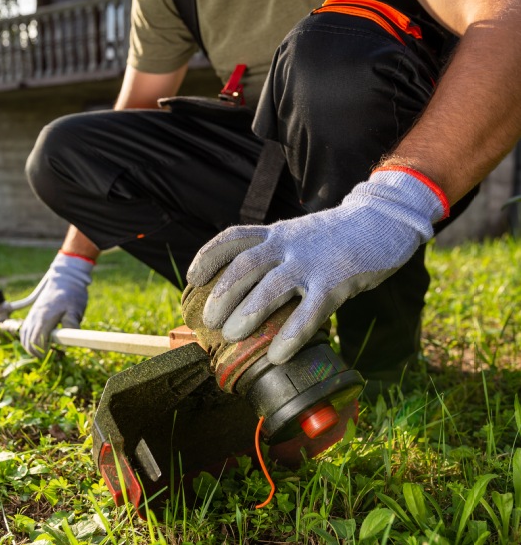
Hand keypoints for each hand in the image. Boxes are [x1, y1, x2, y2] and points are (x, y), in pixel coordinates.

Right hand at [21, 252, 93, 356]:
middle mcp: (34, 318)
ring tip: (43, 350)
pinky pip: (24, 330)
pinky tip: (36, 342)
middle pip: (27, 341)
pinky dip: (27, 338)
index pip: (36, 342)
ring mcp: (32, 315)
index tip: (50, 355)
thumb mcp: (75, 309)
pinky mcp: (32, 313)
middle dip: (35, 352)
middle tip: (47, 355)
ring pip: (24, 336)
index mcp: (44, 318)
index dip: (41, 352)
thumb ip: (71, 324)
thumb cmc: (72, 294)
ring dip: (30, 346)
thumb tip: (68, 340)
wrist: (65, 279)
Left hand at [186, 168, 447, 364]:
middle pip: (245, 265)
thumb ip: (275, 255)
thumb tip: (247, 293)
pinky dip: (291, 334)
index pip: (233, 238)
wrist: (383, 220)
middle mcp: (288, 244)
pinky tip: (277, 355)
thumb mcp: (298, 236)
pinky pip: (310, 311)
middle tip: (208, 321)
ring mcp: (312, 261)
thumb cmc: (336, 237)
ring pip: (272, 286)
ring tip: (231, 336)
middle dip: (222, 293)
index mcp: (276, 234)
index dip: (208, 256)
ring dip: (248, 312)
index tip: (193, 278)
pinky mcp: (337, 280)